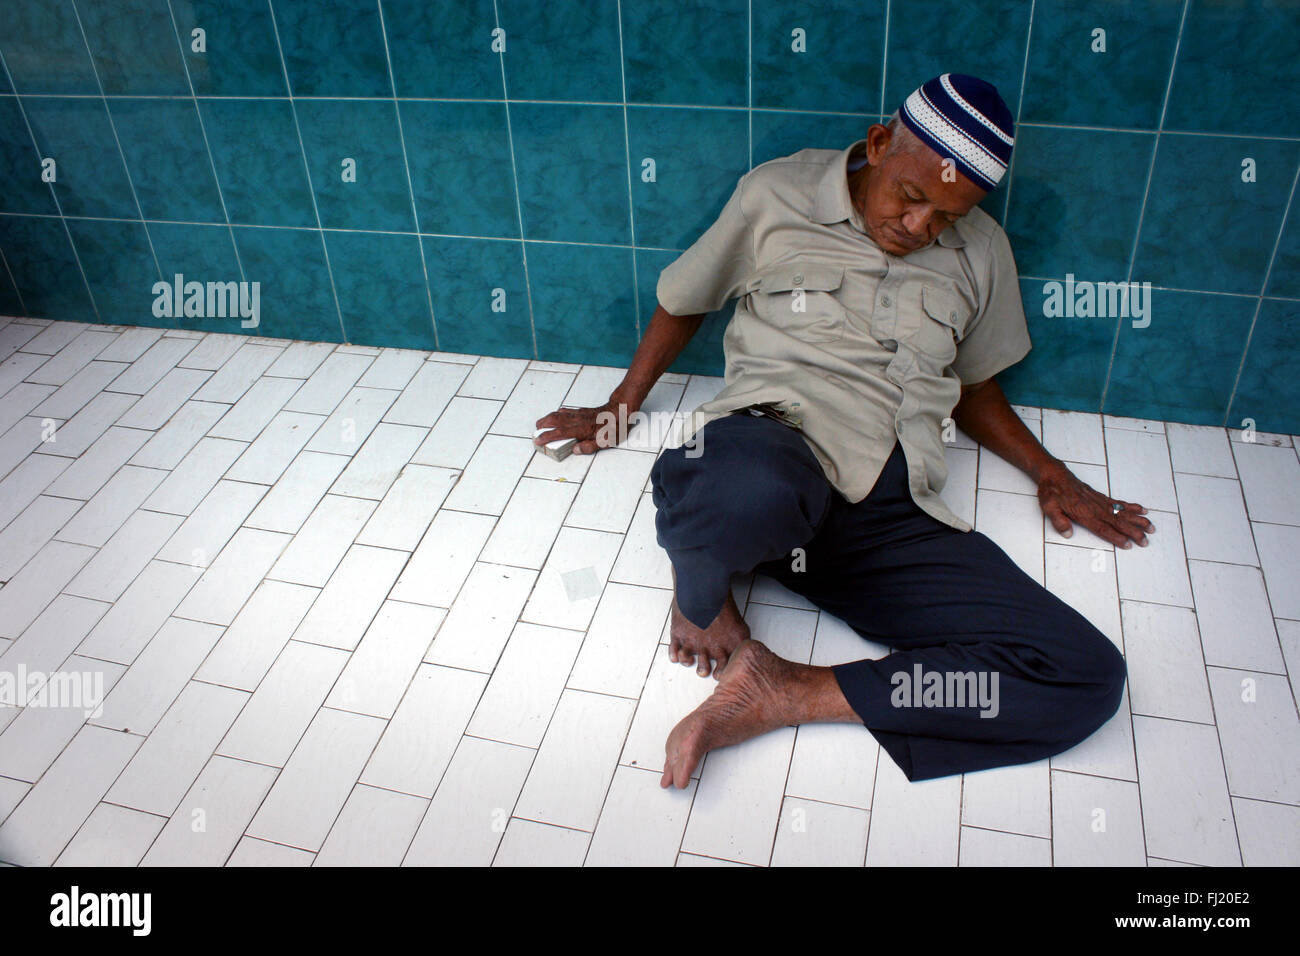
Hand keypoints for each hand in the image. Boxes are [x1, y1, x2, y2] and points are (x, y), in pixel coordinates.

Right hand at [533, 399, 634, 455]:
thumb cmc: (617, 425)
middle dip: (542, 425)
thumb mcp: (608, 441)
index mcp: (582, 429)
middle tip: (535, 432)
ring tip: (541, 424)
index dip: (547, 437)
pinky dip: (558, 413)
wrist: (623, 407)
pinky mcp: (583, 410)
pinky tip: (557, 415)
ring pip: (559, 414)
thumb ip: (590, 446)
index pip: (560, 433)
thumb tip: (575, 450)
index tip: (538, 441)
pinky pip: (567, 411)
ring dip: (548, 418)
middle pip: (554, 420)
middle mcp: (578, 420)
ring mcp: (580, 414)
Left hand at [1037, 462, 1154, 548]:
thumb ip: (1059, 521)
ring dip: (1138, 520)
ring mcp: (1100, 502)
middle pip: (1118, 522)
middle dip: (1133, 532)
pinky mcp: (1102, 496)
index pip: (1103, 528)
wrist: (1054, 475)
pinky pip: (1120, 502)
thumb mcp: (1048, 507)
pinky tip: (1143, 510)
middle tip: (1146, 541)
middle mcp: (1095, 508)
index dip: (1116, 537)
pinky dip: (1132, 507)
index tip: (1128, 545)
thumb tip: (1067, 534)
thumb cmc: (1051, 492)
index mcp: (1084, 513)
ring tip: (1151, 528)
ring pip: (1123, 512)